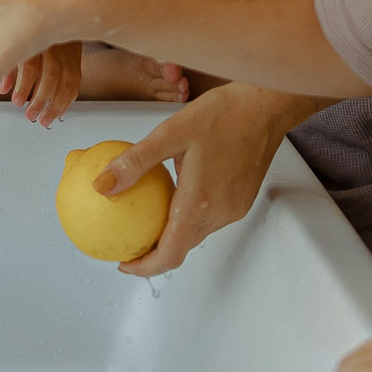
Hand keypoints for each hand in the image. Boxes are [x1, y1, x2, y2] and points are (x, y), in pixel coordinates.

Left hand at [94, 83, 315, 277]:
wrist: (267, 105)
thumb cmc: (225, 113)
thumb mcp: (171, 132)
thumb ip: (136, 161)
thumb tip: (103, 183)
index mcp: (201, 201)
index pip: (170, 254)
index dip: (145, 266)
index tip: (124, 262)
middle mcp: (220, 212)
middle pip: (183, 246)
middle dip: (155, 250)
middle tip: (130, 236)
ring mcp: (235, 207)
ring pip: (197, 232)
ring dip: (173, 232)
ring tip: (149, 214)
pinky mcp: (242, 199)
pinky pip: (212, 217)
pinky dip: (190, 215)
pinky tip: (177, 193)